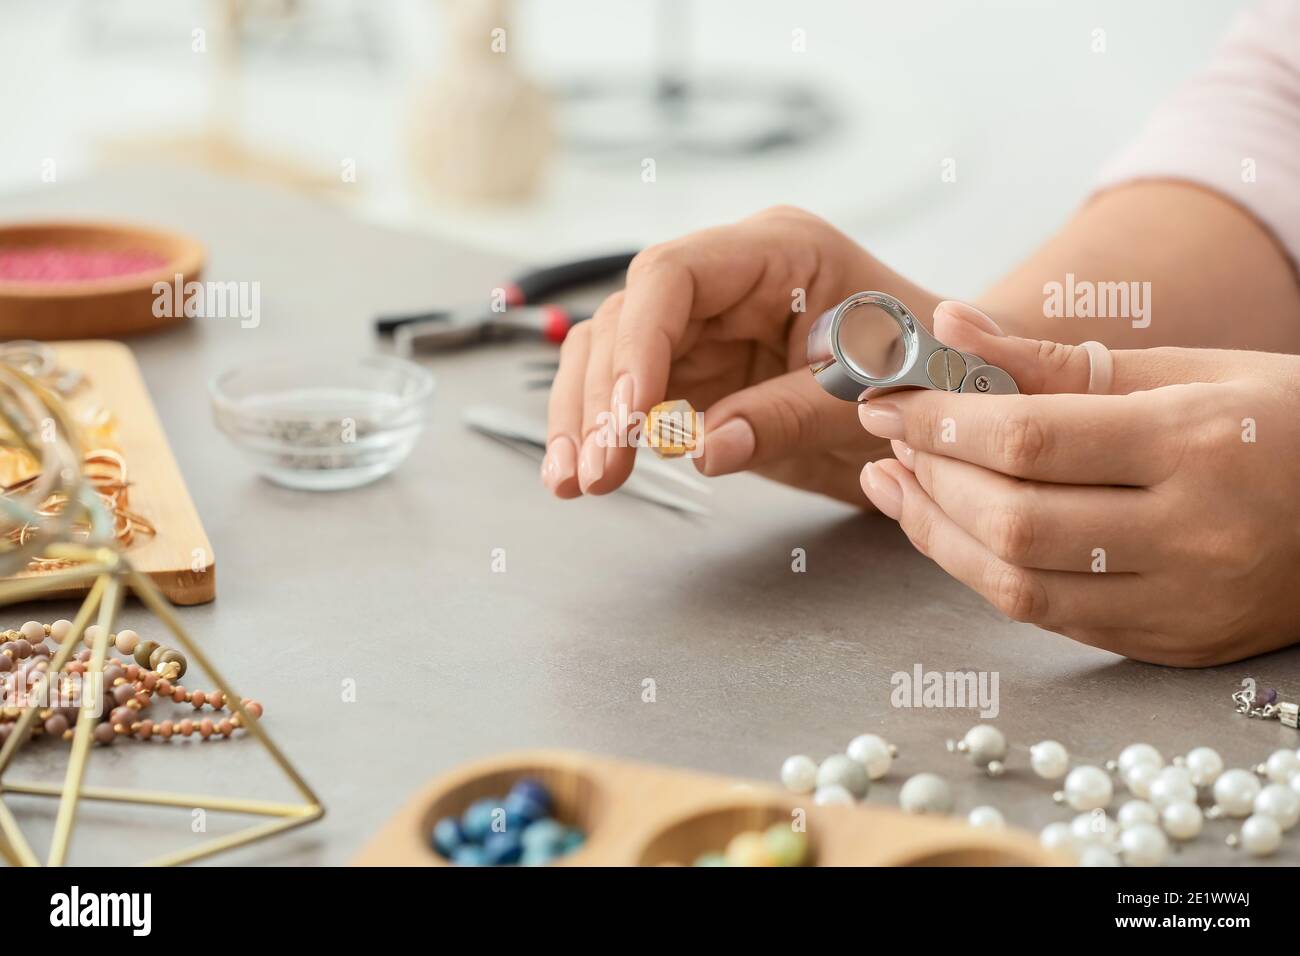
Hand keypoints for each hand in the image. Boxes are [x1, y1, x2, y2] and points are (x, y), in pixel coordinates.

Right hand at [540, 206, 940, 505]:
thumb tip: (701, 450)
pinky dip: (605, 434)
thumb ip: (790, 417)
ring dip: (585, 419)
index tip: (632, 414)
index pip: (674, 275)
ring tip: (573, 484)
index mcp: (779, 253)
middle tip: (597, 470)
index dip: (641, 341)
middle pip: (628, 318)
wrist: (948, 397)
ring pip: (611, 356)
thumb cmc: (929, 375)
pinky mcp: (696, 373)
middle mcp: (728, 280)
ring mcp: (705, 326)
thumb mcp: (872, 398)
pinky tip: (581, 477)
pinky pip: (631, 396)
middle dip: (604, 396)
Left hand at [858, 301, 1299, 665]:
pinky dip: (985, 574)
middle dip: (931, 478)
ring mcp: (1183, 603)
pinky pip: (1049, 619)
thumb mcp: (1186, 369)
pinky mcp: (1172, 645)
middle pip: (1012, 519)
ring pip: (1018, 586)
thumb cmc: (1281, 421)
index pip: (1030, 440)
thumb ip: (1057, 358)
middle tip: (890, 440)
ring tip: (899, 486)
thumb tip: (952, 323)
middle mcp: (1191, 534)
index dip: (941, 422)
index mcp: (1197, 444)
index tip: (887, 401)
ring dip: (938, 535)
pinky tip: (953, 530)